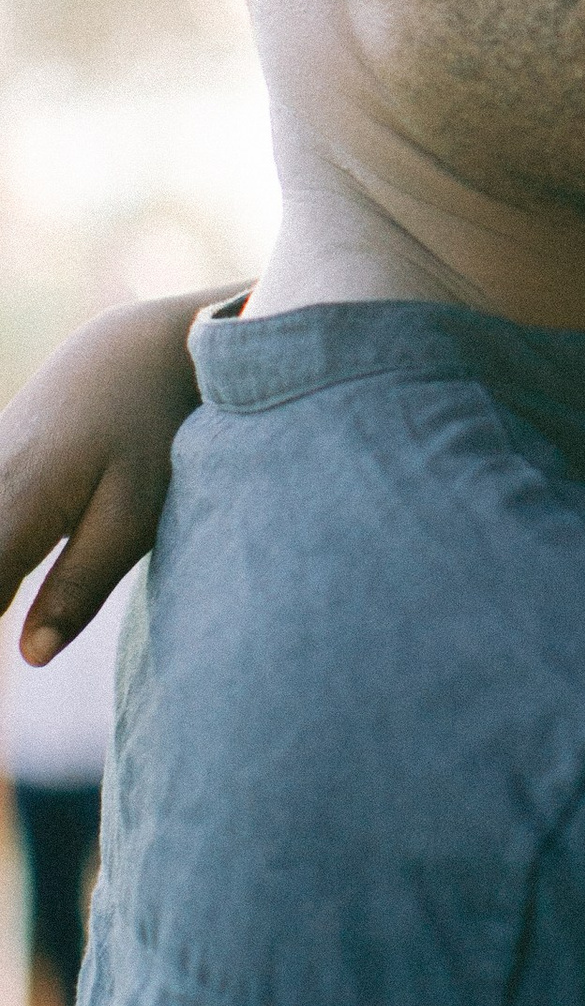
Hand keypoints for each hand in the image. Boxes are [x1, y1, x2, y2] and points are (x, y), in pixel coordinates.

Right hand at [0, 293, 219, 659]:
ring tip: (14, 590)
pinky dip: (0, 550)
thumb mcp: (133, 517)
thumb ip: (80, 586)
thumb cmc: (148, 434)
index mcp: (16, 508)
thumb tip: (29, 656)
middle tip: (12, 607)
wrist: (136, 349)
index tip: (7, 622)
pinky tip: (12, 572)